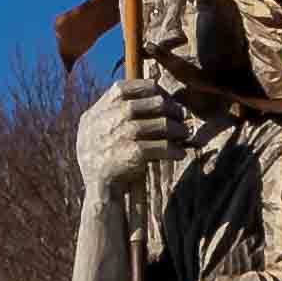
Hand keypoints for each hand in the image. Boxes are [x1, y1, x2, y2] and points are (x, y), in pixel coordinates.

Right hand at [75, 72, 193, 189]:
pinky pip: (162, 147)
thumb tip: (154, 91)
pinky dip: (174, 150)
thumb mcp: (97, 130)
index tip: (165, 98)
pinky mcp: (130, 155)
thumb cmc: (104, 158)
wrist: (98, 192)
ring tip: (185, 134)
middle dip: (171, 108)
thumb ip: (115, 110)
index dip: (150, 89)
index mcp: (96, 111)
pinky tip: (179, 153)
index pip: (124, 87)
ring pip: (161, 124)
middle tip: (181, 116)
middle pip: (150, 103)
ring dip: (178, 129)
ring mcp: (117, 136)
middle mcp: (106, 120)